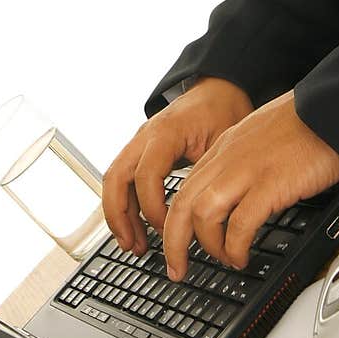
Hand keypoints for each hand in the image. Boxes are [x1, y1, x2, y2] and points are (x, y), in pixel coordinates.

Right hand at [102, 77, 253, 254]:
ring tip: (133, 245)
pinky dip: (126, 204)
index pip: (146, 176)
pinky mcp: (142, 150)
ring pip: (114, 179)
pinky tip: (137, 227)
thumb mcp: (224, 143)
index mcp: (165, 132)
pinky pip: (124, 178)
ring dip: (119, 214)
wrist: (219, 90)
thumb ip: (209, 176)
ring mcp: (140, 142)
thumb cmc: (223, 112)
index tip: (171, 232)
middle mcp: (145, 136)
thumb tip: (208, 218)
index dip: (154, 209)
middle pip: (116, 178)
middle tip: (134, 247)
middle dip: (120, 216)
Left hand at [162, 89, 338, 279]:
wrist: (330, 107)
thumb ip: (242, 161)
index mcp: (224, 148)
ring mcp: (247, 170)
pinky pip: (241, 223)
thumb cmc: (304, 123)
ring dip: (209, 246)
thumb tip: (236, 193)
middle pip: (183, 204)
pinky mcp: (271, 183)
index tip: (174, 243)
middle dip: (173, 243)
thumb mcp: (259, 137)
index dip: (173, 221)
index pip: (184, 188)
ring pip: (203, 214)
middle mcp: (227, 158)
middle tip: (177, 269)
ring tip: (224, 260)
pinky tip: (243, 256)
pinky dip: (236, 246)